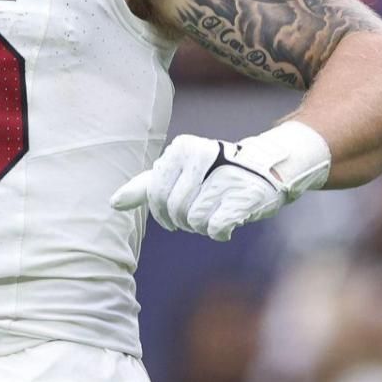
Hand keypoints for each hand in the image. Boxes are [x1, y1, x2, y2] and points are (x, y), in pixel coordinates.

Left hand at [111, 122, 330, 240]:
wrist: (269, 168)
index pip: (155, 194)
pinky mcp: (244, 196)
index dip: (161, 214)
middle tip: (198, 216)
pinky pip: (216, 228)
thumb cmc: (216, 174)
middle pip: (175, 209)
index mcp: (182, 149)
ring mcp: (224, 176)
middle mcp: (201, 156)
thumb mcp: (180, 172)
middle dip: (183, 221)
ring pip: (195, 221)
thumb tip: (113, 203)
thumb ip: (147, 186)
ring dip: (203, 227)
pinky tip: (229, 221)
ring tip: (215, 214)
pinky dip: (220, 232)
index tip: (172, 217)